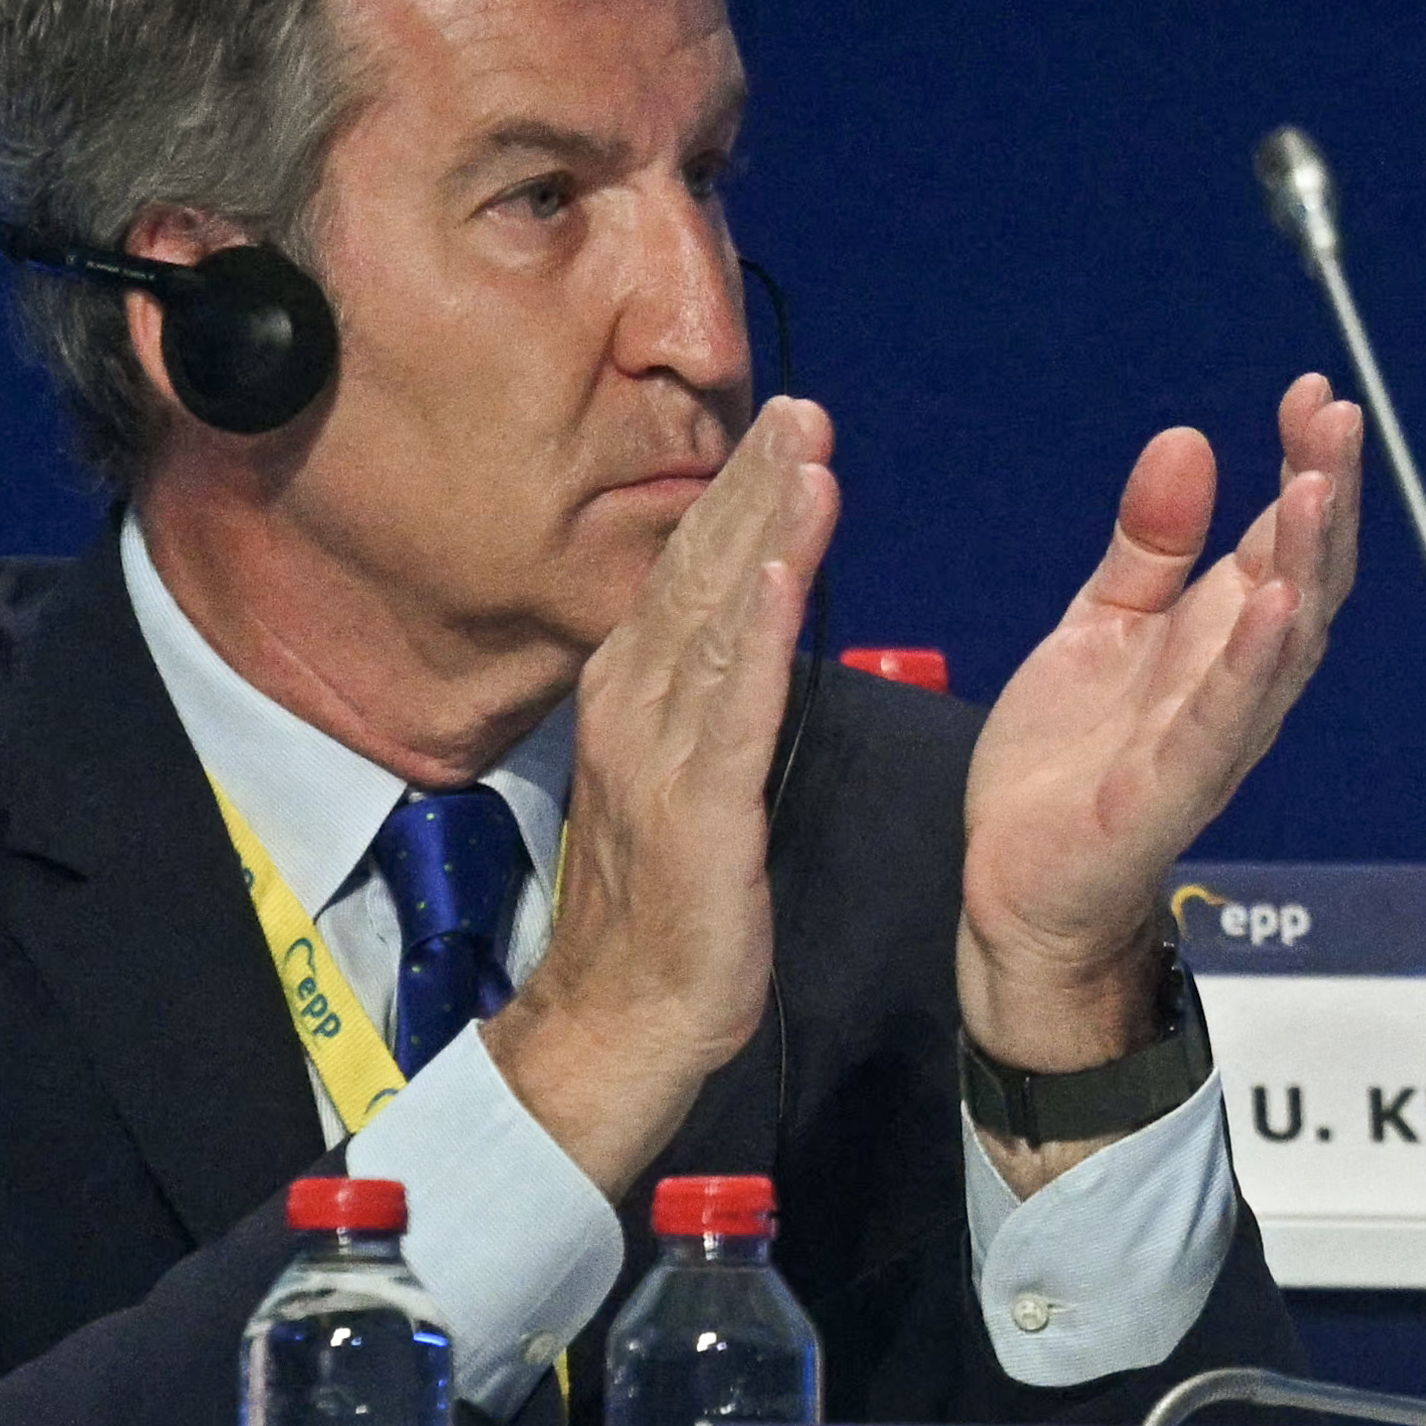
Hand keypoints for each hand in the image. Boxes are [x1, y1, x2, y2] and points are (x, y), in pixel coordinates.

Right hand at [492, 395, 833, 1193]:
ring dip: (762, 527)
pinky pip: (731, 701)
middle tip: (801, 403)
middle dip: (751, 483)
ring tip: (806, 449)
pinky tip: (786, 566)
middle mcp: (635, 707)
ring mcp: (659, 753)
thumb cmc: (664, 914)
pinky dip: (757, 626)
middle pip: (698, 572)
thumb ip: (703, 709)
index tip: (783, 428)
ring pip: (714, 615)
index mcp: (636, 700)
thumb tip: (741, 643)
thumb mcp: (683, 784)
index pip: (691, 578)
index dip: (736, 500)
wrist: (619, 1023)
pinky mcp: (694, 806)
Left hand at [961, 378, 1367, 1124]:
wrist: (1016, 885)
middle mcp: (1235, 686)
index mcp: (1220, 640)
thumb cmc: (1070, 763)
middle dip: (1325, 497)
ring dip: (1303, 565)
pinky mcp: (1164, 793)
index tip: (1315, 393)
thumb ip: (1149, 542)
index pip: (1285, 541)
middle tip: (1335, 419)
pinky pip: (1219, 724)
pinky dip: (1250, 667)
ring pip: (1280, 646)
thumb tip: (1187, 441)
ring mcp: (1209, 740)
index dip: (1308, 467)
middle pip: (1305, 580)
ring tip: (1313, 487)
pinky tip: (1270, 605)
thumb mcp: (1103, 623)